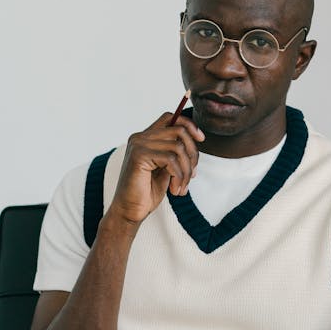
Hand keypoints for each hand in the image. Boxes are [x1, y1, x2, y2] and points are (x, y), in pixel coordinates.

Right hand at [108, 112, 204, 227]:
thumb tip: (197, 139)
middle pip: (179, 131)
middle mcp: (140, 137)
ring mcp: (138, 145)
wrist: (129, 212)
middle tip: (193, 175)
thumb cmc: (146, 192)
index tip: (201, 139)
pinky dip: (179, 177)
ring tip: (182, 187)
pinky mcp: (138, 156)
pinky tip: (175, 191)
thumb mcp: (166, 168)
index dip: (189, 124)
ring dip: (186, 170)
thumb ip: (176, 153)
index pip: (170, 117)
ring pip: (178, 147)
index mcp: (145, 138)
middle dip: (193, 154)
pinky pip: (171, 160)